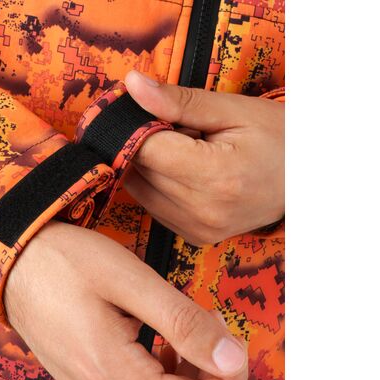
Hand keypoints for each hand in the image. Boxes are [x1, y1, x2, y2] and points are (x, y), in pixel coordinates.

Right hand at [4, 221, 247, 379]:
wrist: (11, 265)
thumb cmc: (65, 263)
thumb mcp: (131, 281)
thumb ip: (184, 323)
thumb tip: (231, 357)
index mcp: (114, 375)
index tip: (231, 341)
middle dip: (212, 377)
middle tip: (211, 326)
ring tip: (186, 332)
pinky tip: (159, 344)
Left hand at [123, 70, 283, 244]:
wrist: (305, 181)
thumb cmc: (277, 139)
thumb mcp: (232, 110)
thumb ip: (179, 101)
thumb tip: (132, 86)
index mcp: (214, 176)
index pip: (144, 148)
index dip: (137, 125)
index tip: (147, 110)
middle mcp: (201, 210)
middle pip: (138, 170)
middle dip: (145, 143)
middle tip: (178, 130)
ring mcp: (197, 228)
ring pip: (138, 190)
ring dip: (149, 166)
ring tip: (187, 152)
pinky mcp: (193, 236)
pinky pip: (153, 206)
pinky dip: (157, 185)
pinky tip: (186, 173)